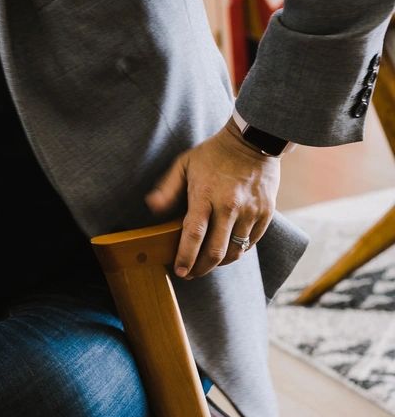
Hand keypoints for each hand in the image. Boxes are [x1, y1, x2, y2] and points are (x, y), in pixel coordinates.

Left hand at [144, 121, 279, 278]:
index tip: (179, 271)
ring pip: (235, 252)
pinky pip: (251, 243)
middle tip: (190, 274)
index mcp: (206, 195)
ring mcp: (250, 212)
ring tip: (207, 264)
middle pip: (215, 252)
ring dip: (219, 264)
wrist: (252, 143)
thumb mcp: (184, 164)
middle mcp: (230, 206)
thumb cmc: (213, 154)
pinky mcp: (265, 214)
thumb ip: (167, 188)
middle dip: (200, 269)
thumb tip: (152, 207)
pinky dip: (237, 251)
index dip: (185, 257)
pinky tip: (226, 251)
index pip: (194, 235)